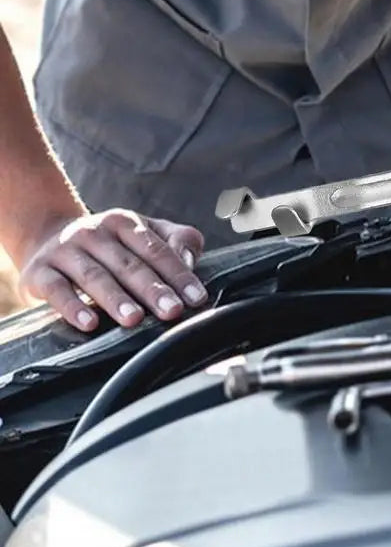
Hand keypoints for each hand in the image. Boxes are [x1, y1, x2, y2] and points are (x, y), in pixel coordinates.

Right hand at [17, 209, 207, 331]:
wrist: (46, 236)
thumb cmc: (111, 244)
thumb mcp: (146, 233)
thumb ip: (177, 240)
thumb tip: (190, 259)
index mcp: (125, 223)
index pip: (157, 250)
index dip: (179, 274)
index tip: (196, 298)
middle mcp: (94, 233)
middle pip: (128, 264)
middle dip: (152, 289)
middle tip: (172, 311)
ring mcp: (65, 251)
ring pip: (94, 276)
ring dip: (115, 299)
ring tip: (134, 319)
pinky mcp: (39, 272)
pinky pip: (56, 289)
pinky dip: (72, 307)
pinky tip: (89, 323)